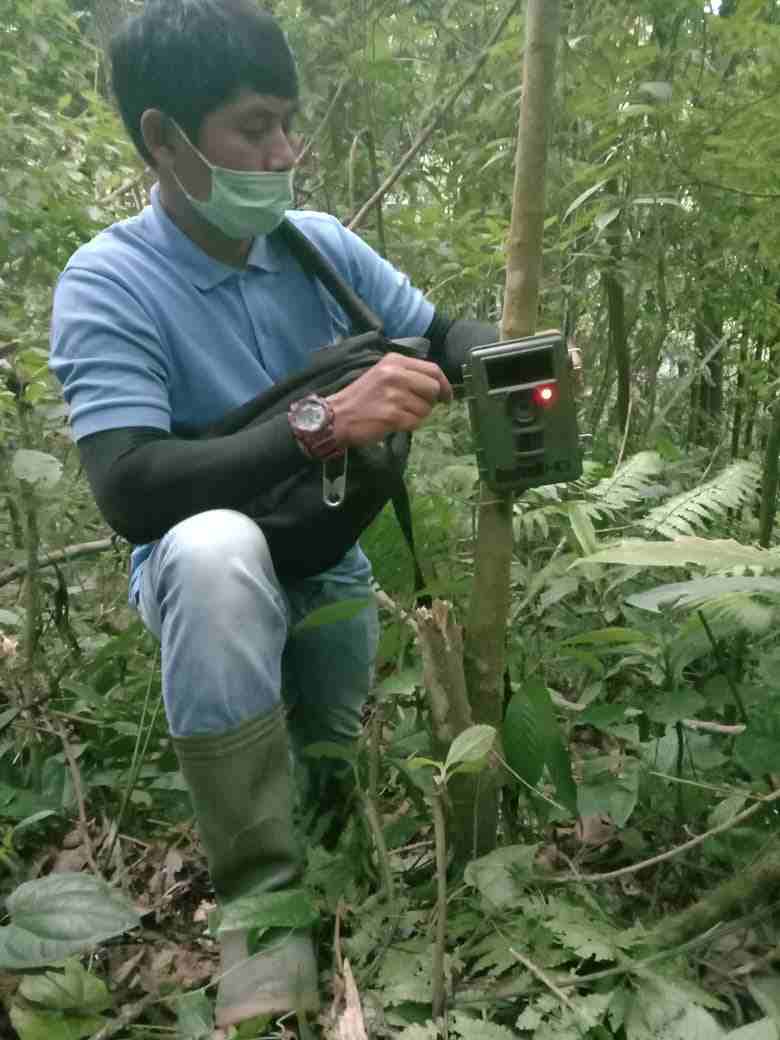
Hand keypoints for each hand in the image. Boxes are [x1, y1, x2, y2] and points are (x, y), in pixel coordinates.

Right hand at [327, 352, 452, 446]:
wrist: (336, 416)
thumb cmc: (361, 397)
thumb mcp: (382, 374)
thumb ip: (407, 374)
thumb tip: (436, 385)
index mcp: (395, 361)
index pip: (433, 369)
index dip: (444, 384)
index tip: (446, 396)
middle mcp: (395, 375)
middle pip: (433, 388)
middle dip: (430, 402)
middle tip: (417, 408)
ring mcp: (394, 395)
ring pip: (426, 408)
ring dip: (417, 415)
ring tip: (399, 414)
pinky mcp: (392, 415)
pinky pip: (416, 422)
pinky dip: (409, 425)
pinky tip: (394, 422)